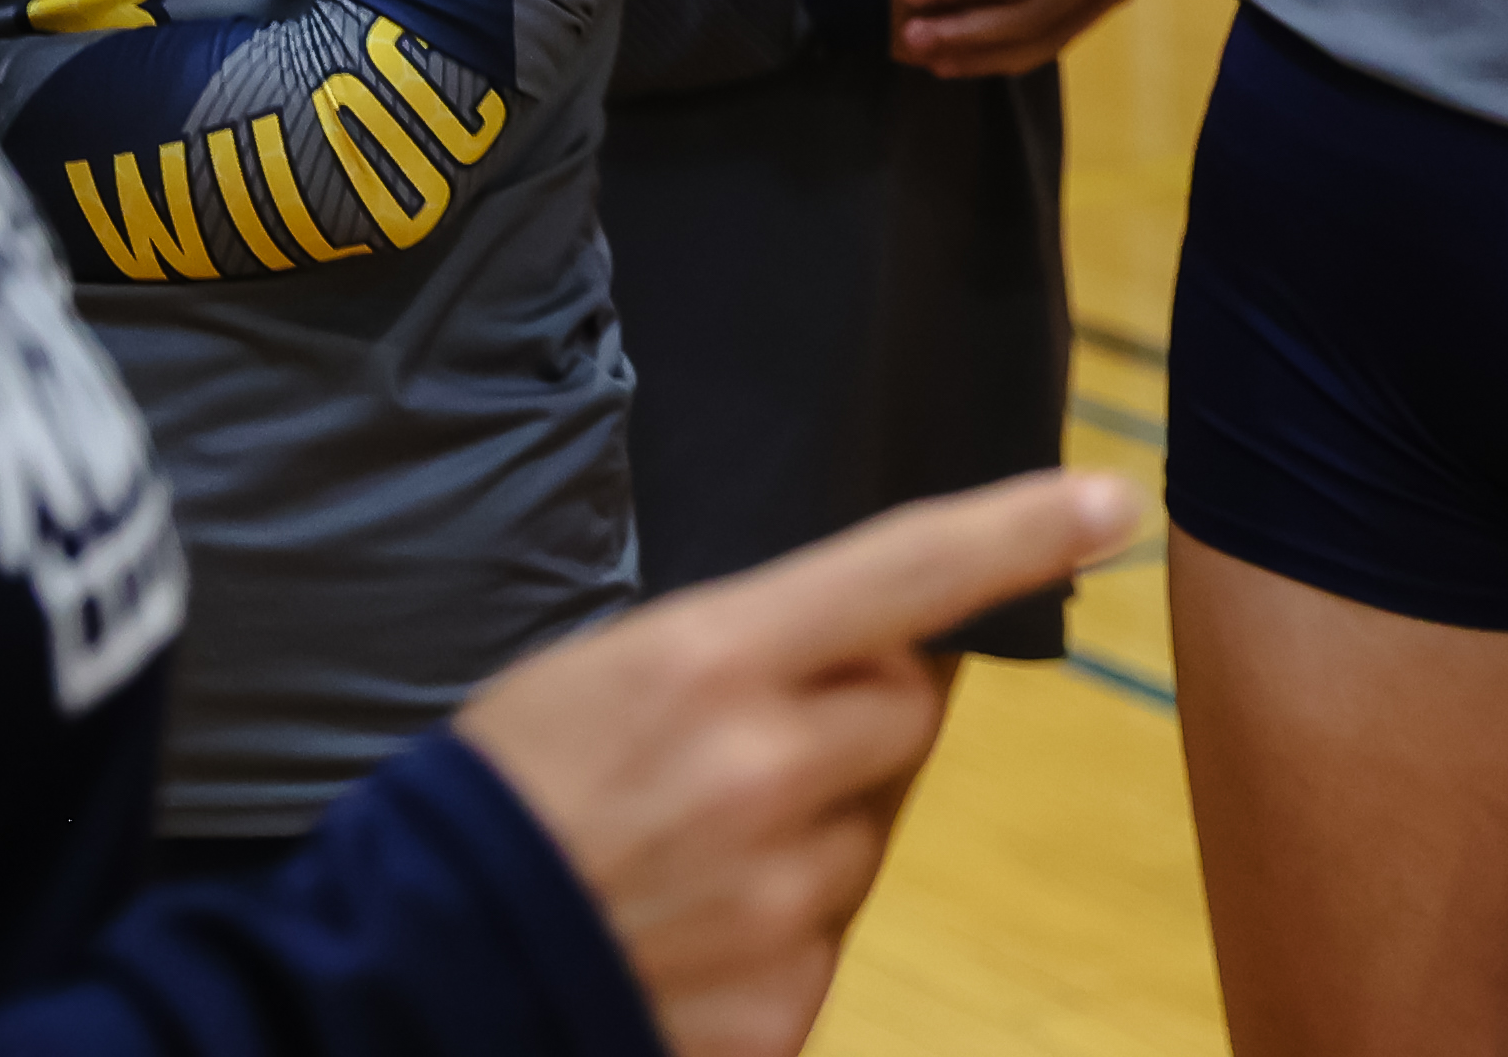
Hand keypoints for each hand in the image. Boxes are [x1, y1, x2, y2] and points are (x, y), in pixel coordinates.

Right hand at [456, 469, 1136, 1056]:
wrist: (398, 978)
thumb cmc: (495, 803)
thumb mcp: (604, 674)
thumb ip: (750, 654)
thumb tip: (882, 646)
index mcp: (710, 663)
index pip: (906, 571)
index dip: (1019, 530)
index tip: (1109, 501)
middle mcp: (763, 774)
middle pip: (908, 710)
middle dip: (856, 717)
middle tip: (742, 746)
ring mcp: (775, 900)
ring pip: (865, 834)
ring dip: (808, 833)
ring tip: (680, 857)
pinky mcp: (776, 1006)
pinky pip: (819, 941)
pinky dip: (768, 937)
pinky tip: (678, 934)